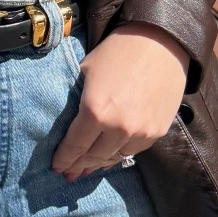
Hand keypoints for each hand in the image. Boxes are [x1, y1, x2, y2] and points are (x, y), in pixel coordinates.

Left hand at [53, 24, 189, 180]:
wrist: (161, 42)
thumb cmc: (119, 51)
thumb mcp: (87, 71)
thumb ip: (80, 102)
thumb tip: (72, 122)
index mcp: (95, 111)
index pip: (74, 145)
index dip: (64, 158)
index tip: (56, 166)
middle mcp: (118, 127)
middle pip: (93, 156)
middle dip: (78, 166)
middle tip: (69, 174)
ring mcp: (140, 132)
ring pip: (114, 157)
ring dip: (99, 164)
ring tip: (88, 169)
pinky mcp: (157, 132)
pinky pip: (134, 151)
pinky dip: (120, 155)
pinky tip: (111, 156)